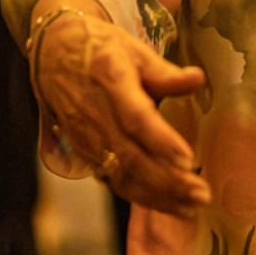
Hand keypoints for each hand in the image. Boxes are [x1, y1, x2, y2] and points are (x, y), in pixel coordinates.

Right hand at [31, 0, 211, 215]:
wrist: (54, 54)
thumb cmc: (102, 48)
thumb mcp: (134, 50)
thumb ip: (166, 71)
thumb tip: (198, 80)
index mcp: (111, 81)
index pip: (136, 117)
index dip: (160, 140)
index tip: (188, 158)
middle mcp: (96, 115)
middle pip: (131, 156)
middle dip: (167, 181)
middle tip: (201, 194)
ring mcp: (88, 137)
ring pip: (123, 175)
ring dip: (157, 195)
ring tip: (192, 206)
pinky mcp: (85, 152)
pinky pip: (114, 180)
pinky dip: (141, 195)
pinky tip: (169, 203)